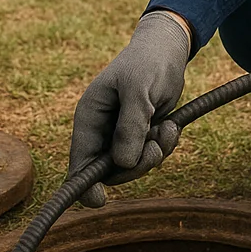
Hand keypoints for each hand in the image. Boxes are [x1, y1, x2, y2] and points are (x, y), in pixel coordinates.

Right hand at [67, 10, 189, 207]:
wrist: (167, 50)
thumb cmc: (147, 63)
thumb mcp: (139, 89)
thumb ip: (130, 125)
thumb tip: (122, 163)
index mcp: (89, 117)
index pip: (79, 160)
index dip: (84, 185)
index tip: (99, 201)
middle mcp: (102, 130)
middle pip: (109, 171)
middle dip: (136, 165)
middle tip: (156, 148)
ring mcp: (121, 134)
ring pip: (133, 166)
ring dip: (155, 154)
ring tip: (167, 128)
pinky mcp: (141, 135)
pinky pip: (150, 155)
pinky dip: (164, 146)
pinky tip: (171, 126)